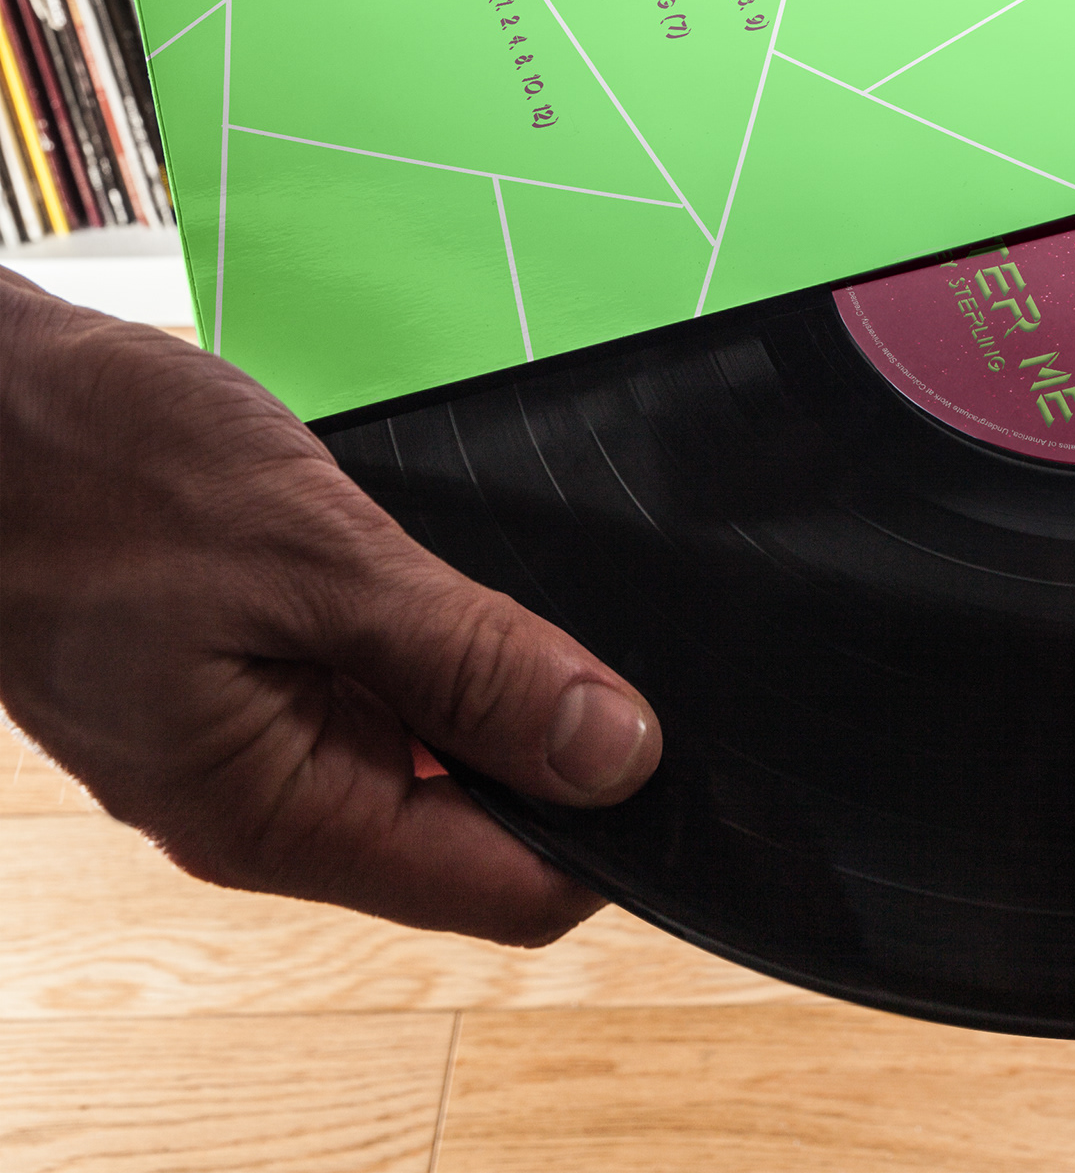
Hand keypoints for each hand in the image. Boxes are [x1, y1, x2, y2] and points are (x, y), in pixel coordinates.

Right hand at [0, 272, 659, 940]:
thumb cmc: (99, 468)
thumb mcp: (311, 557)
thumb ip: (468, 661)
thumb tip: (617, 755)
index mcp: (273, 813)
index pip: (499, 890)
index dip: (611, 831)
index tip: (691, 741)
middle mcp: (261, 802)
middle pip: (471, 825)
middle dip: (564, 744)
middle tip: (645, 628)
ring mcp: (242, 739)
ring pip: (426, 749)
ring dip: (497, 678)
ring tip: (558, 575)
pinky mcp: (235, 672)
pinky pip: (369, 688)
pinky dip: (432, 637)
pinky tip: (463, 563)